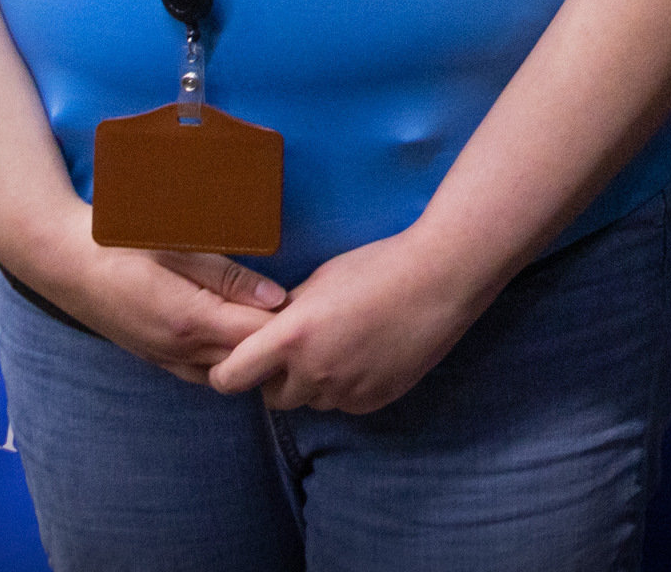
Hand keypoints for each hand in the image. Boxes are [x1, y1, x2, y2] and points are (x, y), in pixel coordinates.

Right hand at [25, 205, 286, 384]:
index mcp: (189, 320)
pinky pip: (203, 372)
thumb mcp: (180, 247)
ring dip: (253, 355)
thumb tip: (278, 299)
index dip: (289, 325)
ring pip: (226, 373)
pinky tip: (241, 336)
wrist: (63, 261)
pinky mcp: (156, 359)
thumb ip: (230, 276)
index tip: (313, 304)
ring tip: (277, 324)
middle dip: (277, 344)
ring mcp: (165, 359)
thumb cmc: (123, 243)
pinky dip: (228, 360)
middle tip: (304, 313)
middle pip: (247, 363)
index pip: (257, 339)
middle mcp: (178, 350)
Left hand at [208, 227, 499, 413]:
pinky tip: (370, 354)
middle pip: (273, 397)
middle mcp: (314, 371)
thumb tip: (262, 332)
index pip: (230, 378)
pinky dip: (349, 386)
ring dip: (317, 383)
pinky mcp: (374, 400)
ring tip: (346, 345)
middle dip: (279, 378)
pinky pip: (345, 403)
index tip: (237, 363)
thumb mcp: (319, 280)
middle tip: (303, 349)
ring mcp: (346, 391)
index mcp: (292, 337)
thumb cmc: (379, 266)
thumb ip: (285, 314)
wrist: (442, 277)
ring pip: (312, 401)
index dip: (228, 372)